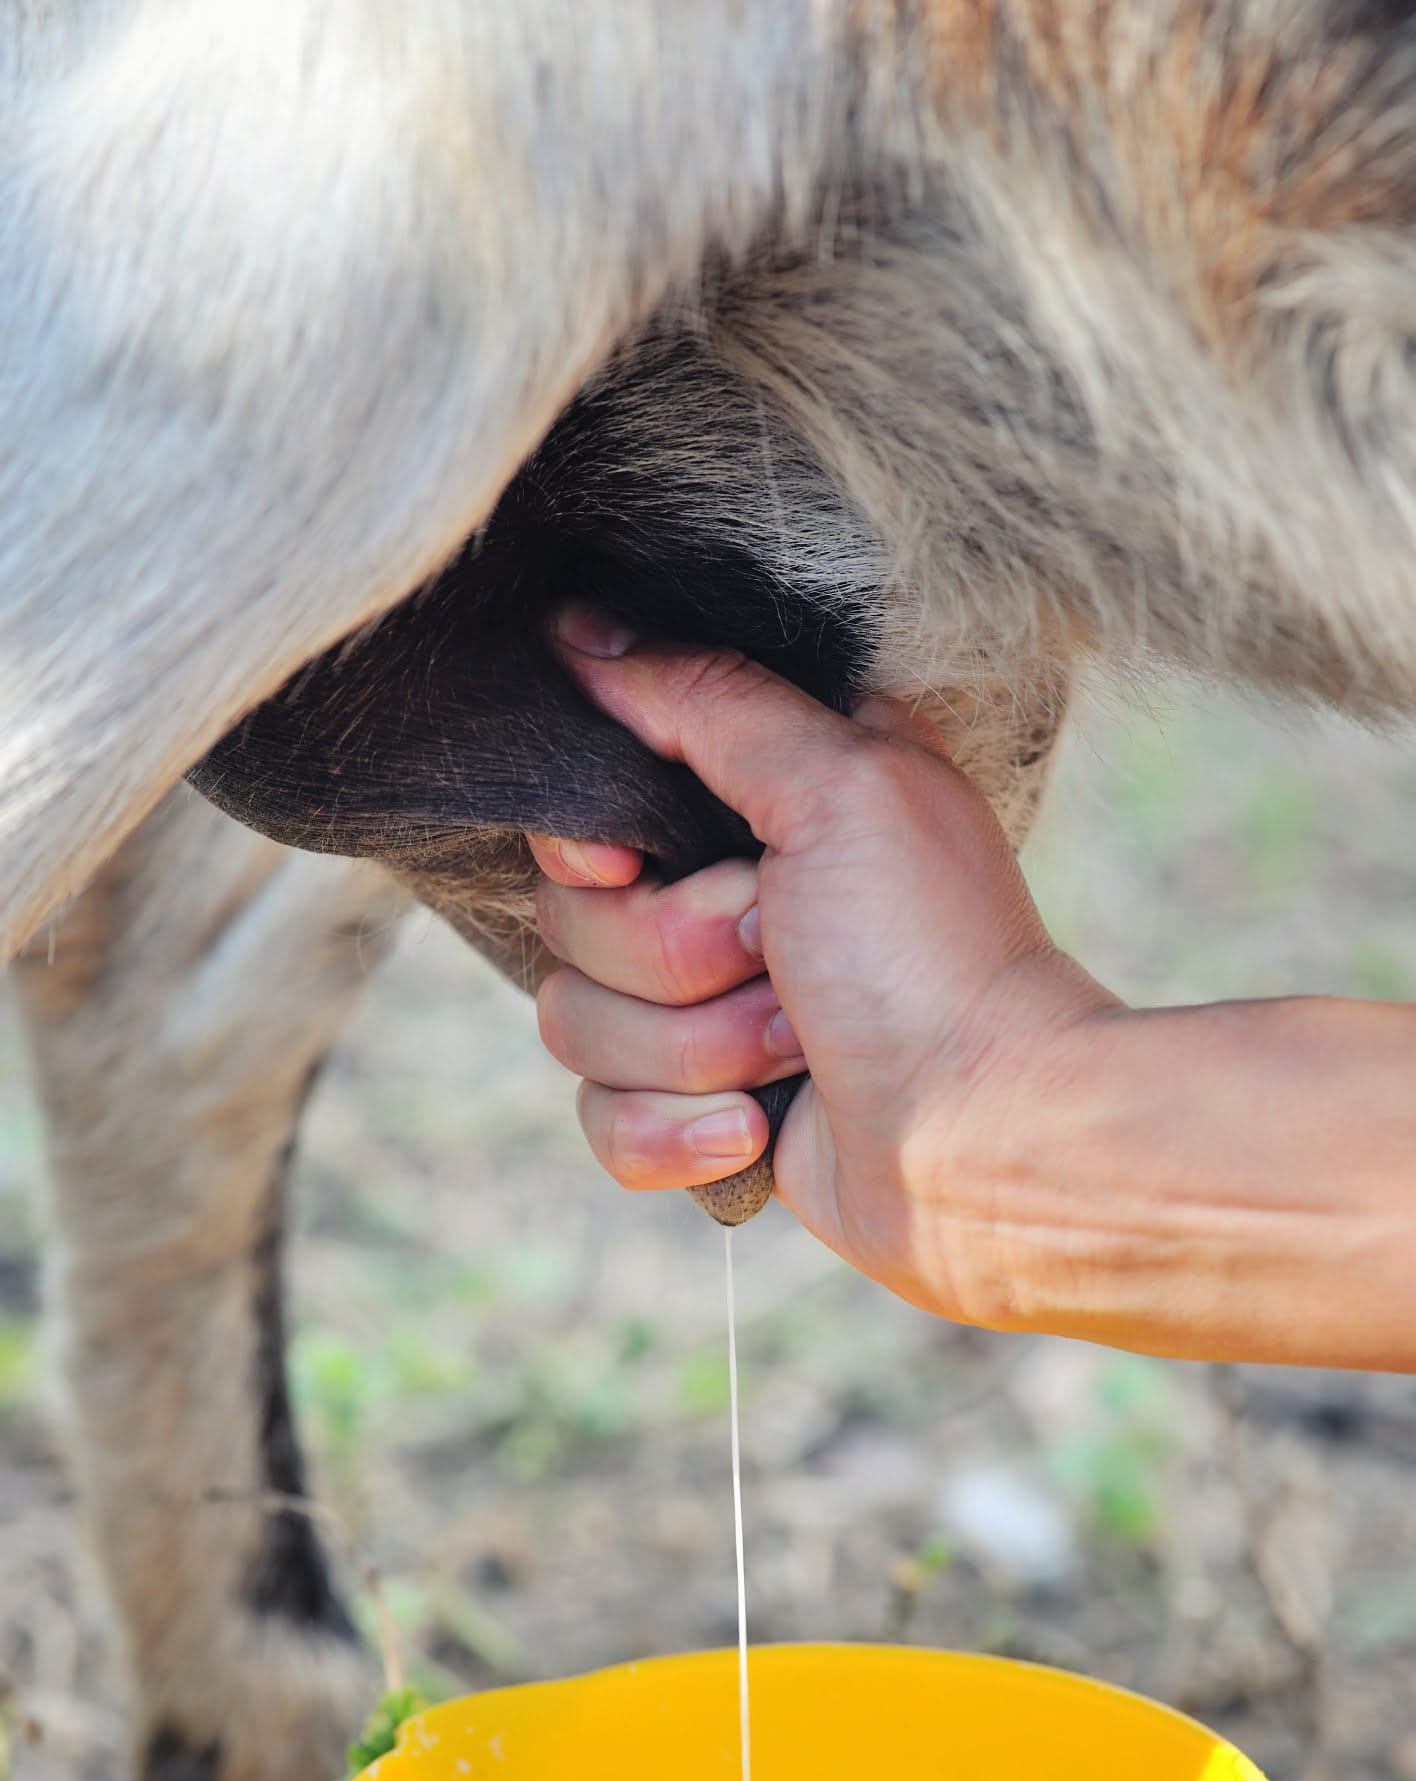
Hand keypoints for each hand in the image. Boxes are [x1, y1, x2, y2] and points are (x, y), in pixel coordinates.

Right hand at [529, 607, 1111, 1318]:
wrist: (984, 1135)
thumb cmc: (929, 952)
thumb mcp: (838, 781)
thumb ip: (707, 699)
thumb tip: (583, 634)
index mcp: (753, 804)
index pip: (583, 808)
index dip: (593, 845)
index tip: (632, 860)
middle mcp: (718, 898)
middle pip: (568, 919)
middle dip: (676, 956)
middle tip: (779, 953)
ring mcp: (704, 1012)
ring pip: (576, 1024)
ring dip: (696, 1047)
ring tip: (797, 1045)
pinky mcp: (698, 1113)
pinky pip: (604, 1121)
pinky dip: (678, 1134)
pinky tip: (757, 1130)